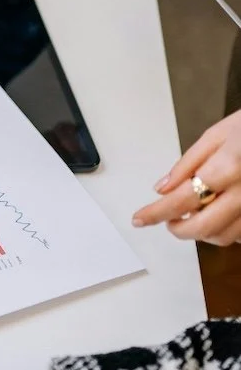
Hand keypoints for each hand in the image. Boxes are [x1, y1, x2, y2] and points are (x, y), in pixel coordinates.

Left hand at [133, 110, 240, 245]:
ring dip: (201, 233)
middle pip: (203, 227)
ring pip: (225, 237)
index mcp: (229, 165)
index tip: (140, 219)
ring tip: (193, 215)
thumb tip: (161, 188)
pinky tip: (220, 214)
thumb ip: (188, 163)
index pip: (182, 199)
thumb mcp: (219, 133)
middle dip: (178, 229)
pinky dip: (226, 230)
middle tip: (168, 220)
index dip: (155, 213)